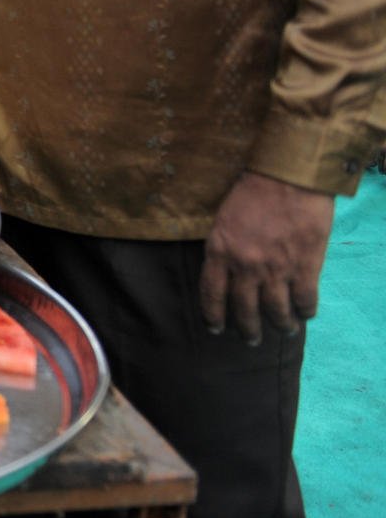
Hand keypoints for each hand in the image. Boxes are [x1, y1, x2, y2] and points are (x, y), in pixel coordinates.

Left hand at [198, 171, 334, 343]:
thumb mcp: (224, 220)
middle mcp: (245, 266)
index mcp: (219, 252)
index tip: (217, 330)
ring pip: (276, 311)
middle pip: (244, 310)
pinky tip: (305, 314)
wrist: (287, 178)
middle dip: (248, 330)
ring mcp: (276, 269)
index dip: (214, 316)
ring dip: (280, 324)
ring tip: (283, 329)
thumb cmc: (252, 192)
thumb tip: (230, 272)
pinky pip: (305, 300)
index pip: (211, 294)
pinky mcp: (305, 267)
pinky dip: (306, 311)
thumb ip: (225, 248)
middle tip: (251, 339)